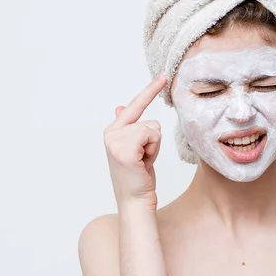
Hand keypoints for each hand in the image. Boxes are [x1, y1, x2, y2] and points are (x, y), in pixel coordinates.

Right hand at [103, 72, 166, 208]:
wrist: (135, 200)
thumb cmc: (138, 176)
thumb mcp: (135, 149)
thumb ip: (128, 127)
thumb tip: (120, 107)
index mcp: (113, 131)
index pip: (135, 105)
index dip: (150, 89)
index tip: (164, 75)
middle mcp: (111, 133)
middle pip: (150, 122)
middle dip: (153, 142)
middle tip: (143, 160)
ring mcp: (115, 141)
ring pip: (153, 129)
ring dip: (154, 148)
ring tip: (142, 162)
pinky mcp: (124, 149)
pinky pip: (151, 135)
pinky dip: (153, 150)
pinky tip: (142, 163)